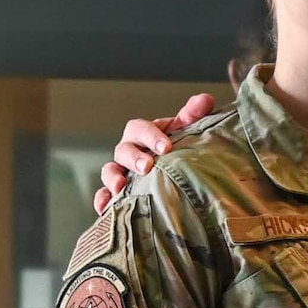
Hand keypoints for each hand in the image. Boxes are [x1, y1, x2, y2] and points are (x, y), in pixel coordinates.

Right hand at [93, 94, 216, 213]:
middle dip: (134, 158)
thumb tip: (205, 100)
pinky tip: (106, 207)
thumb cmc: (178, 148)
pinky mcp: (117, 194)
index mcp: (143, 134)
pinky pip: (104, 196)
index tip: (166, 147)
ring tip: (121, 186)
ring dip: (113, 178)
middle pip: (123, 150)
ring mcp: (121, 172)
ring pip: (109, 171)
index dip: (150, 136)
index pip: (140, 128)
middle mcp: (129, 151)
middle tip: (147, 166)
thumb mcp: (185, 130)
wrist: (177, 173)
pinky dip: (102, 200)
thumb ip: (193, 115)